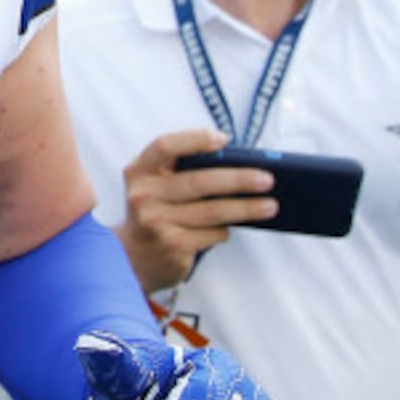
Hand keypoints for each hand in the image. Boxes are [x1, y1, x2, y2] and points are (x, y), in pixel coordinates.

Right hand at [116, 128, 277, 292]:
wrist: (129, 259)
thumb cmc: (154, 213)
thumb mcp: (155, 187)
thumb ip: (180, 172)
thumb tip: (237, 165)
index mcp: (139, 172)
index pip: (165, 146)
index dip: (195, 140)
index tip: (224, 140)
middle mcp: (144, 195)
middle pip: (199, 181)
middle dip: (239, 180)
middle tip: (267, 179)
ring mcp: (156, 222)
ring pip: (213, 211)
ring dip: (247, 208)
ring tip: (270, 205)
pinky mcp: (173, 245)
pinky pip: (213, 233)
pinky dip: (225, 230)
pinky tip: (227, 228)